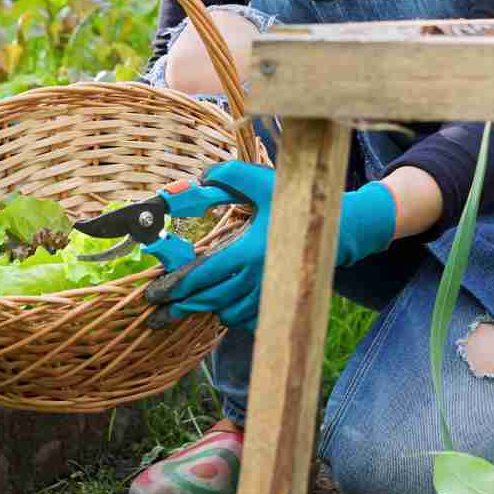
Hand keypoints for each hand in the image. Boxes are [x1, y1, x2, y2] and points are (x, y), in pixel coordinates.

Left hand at [143, 162, 396, 330]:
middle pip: (209, 299)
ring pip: (226, 312)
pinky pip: (246, 318)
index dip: (176, 286)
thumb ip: (228, 175)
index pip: (203, 275)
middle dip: (180, 306)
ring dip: (205, 309)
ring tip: (184, 307)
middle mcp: (258, 278)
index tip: (155, 293)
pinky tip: (219, 307)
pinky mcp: (278, 302)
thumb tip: (198, 179)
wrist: (337, 228)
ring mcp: (270, 294)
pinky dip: (229, 315)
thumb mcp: (263, 181)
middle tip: (157, 312)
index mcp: (250, 250)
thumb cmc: (297, 202)